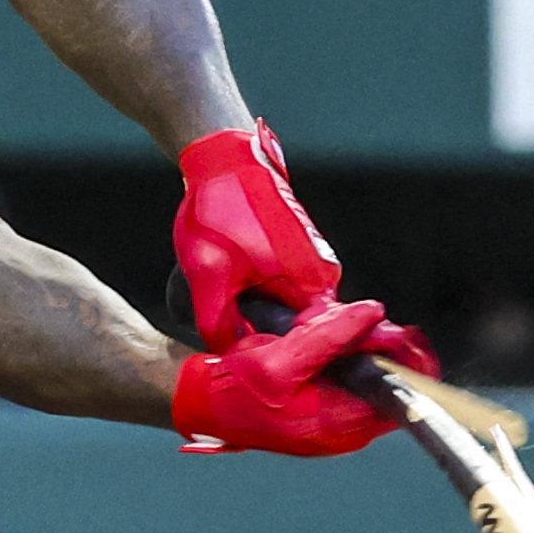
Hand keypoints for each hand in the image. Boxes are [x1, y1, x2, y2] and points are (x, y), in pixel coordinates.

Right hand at [171, 296, 434, 456]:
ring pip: (371, 383)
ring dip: (363, 352)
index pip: (398, 394)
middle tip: (368, 324)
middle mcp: (343, 432)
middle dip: (384, 351)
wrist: (203, 403)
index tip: (404, 334)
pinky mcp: (324, 416)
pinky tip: (327, 342)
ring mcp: (334, 426)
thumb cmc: (234, 388)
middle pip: (388, 387)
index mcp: (338, 423)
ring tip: (342, 330)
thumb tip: (373, 314)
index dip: (408, 361)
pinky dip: (347, 360)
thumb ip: (329, 337)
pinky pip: (352, 385)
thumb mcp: (280, 358)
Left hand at [172, 120, 338, 349]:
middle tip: (234, 346)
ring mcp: (314, 260)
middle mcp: (324, 275)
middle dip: (269, 339)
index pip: (313, 346)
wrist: (225, 158)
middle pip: (300, 330)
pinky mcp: (301, 249)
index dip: (283, 362)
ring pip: (290, 307)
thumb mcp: (209, 276)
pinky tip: (235, 286)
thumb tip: (229, 357)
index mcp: (313, 285)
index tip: (258, 374)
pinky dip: (263, 294)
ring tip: (229, 311)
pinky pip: (286, 287)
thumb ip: (220, 324)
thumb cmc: (221, 211)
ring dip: (262, 314)